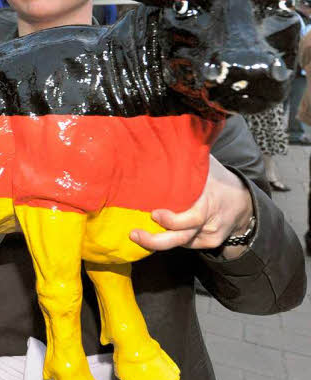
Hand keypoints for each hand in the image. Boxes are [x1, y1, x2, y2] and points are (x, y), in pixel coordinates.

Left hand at [130, 155, 254, 259]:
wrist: (243, 203)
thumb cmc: (217, 179)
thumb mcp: (207, 165)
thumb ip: (188, 157)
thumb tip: (166, 136)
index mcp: (209, 200)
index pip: (193, 217)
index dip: (172, 220)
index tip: (154, 213)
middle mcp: (209, 221)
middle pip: (182, 237)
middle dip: (156, 240)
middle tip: (135, 234)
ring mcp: (208, 235)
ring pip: (181, 242)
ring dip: (156, 242)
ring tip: (137, 236)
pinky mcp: (206, 243)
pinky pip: (185, 244)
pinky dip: (168, 238)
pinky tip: (152, 233)